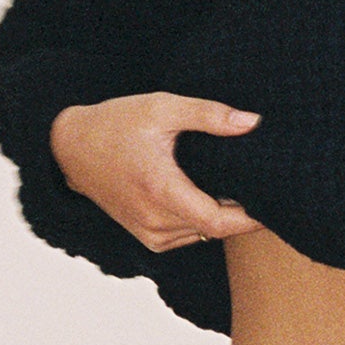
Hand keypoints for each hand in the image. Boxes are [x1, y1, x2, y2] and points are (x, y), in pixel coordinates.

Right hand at [50, 93, 266, 251]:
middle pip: (215, 229)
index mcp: (159, 190)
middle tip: (268, 187)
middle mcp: (153, 221)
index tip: (273, 201)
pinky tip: (213, 195)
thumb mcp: (162, 108)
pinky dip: (204, 220)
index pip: (218, 222)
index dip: (251, 218)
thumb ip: (208, 114)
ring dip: (224, 217)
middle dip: (244, 213)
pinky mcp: (147, 237)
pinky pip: (188, 235)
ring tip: (242, 187)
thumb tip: (253, 121)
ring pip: (203, 234)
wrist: (70, 148)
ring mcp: (149, 234)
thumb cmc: (116, 124)